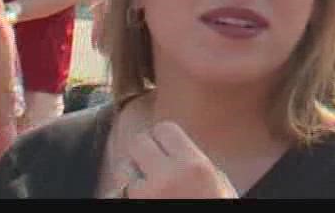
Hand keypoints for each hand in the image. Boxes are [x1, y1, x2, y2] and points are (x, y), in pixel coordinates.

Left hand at [115, 121, 237, 198]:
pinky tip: (139, 200)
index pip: (164, 129)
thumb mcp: (219, 184)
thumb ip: (196, 164)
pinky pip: (115, 194)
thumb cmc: (215, 206)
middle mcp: (166, 177)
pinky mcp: (131, 207)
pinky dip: (123, 196)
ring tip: (149, 189)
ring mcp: (144, 197)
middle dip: (143, 153)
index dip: (164, 138)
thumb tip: (176, 150)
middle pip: (138, 142)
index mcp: (194, 166)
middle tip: (152, 165)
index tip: (167, 148)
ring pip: (123, 170)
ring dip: (132, 176)